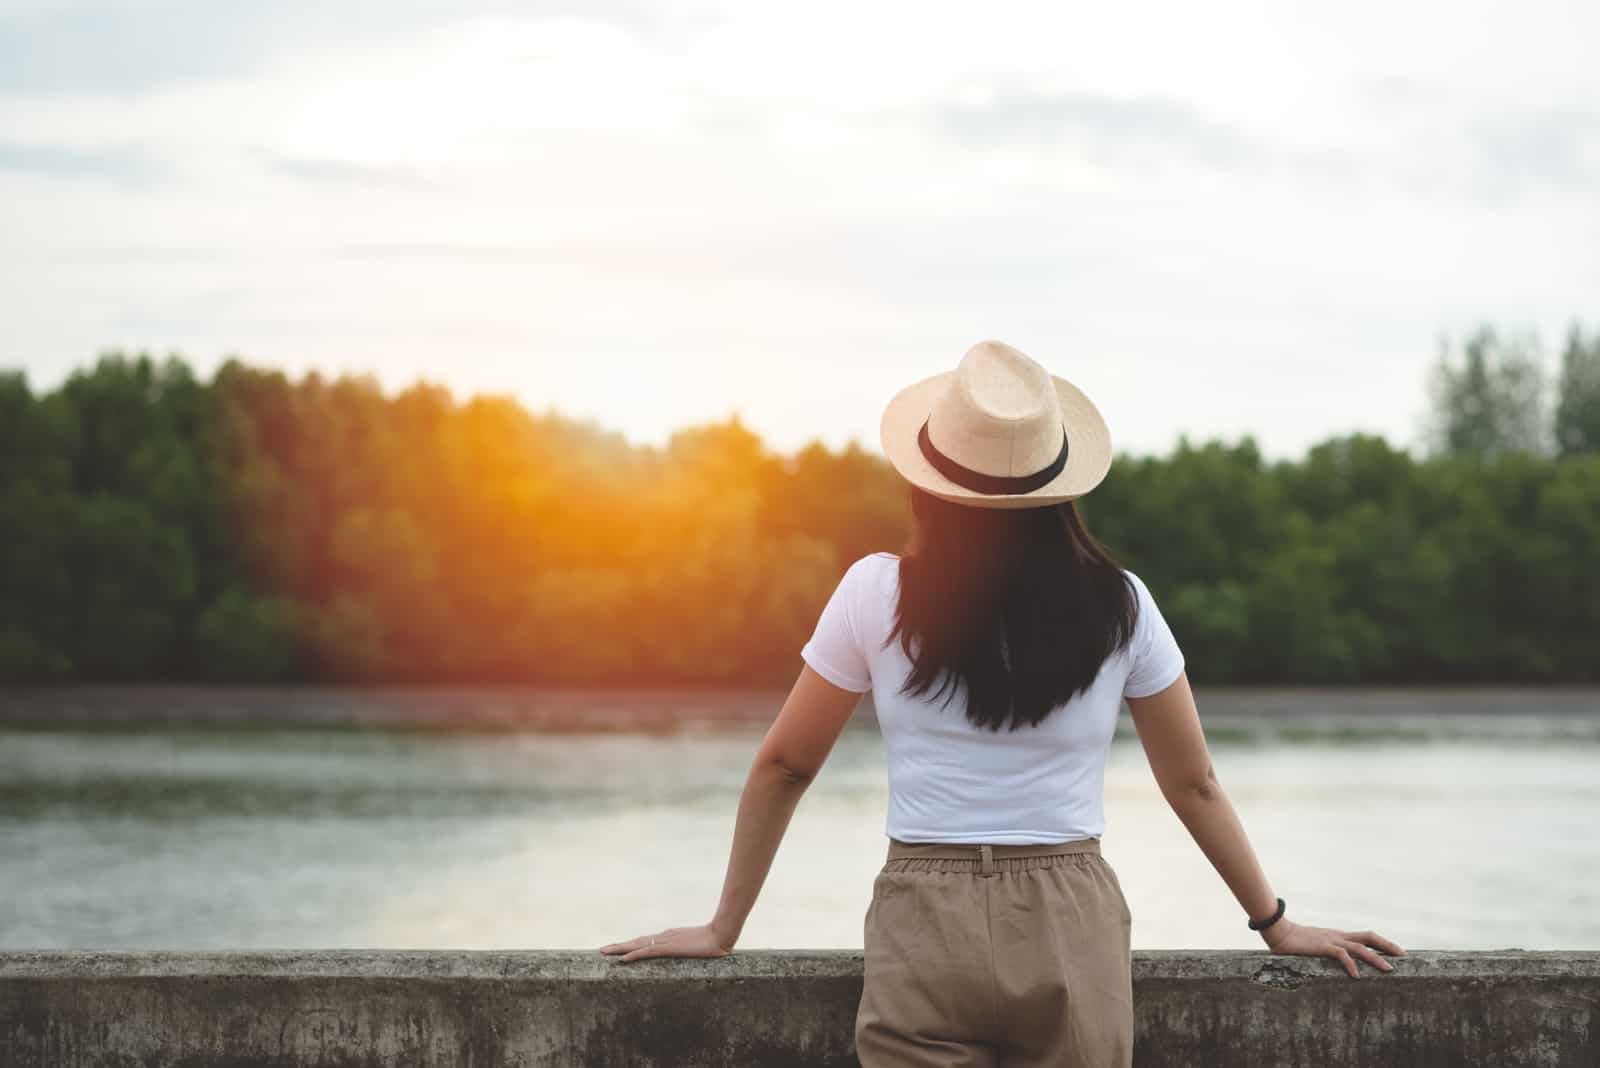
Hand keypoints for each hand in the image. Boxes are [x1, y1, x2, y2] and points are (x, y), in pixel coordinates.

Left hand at [599, 923, 734, 962]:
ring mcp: (666, 941)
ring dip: (620, 949)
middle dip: (619, 946)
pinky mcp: (669, 947)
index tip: (618, 949)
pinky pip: (647, 951)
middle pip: (637, 941)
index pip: (645, 942)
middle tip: (602, 950)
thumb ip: (690, 948)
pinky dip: (634, 954)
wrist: (721, 935)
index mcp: (669, 937)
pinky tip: (623, 958)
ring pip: (638, 945)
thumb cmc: (713, 942)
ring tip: (605, 952)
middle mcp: (664, 937)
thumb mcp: (697, 947)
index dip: (631, 946)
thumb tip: (688, 951)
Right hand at [1260, 917, 1405, 977]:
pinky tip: (1356, 976)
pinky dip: (1350, 965)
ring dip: (1376, 958)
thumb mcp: (1315, 947)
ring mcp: (1331, 940)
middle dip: (1388, 945)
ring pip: (1360, 947)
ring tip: (1389, 969)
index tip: (1397, 952)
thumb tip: (1335, 964)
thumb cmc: (1294, 942)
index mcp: (1338, 936)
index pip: (1366, 937)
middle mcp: (1338, 936)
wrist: (1278, 932)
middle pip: (1369, 937)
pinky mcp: (1322, 946)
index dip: (1382, 943)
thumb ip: (1326, 953)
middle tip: (1404, 956)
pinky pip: (1341, 955)